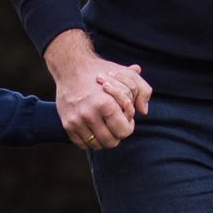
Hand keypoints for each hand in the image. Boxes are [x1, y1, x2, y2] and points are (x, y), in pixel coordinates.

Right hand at [44, 30, 149, 149]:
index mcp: (106, 104)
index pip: (124, 131)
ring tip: (105, 127)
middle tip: (116, 124)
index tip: (126, 119)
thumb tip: (144, 111)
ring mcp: (77, 121)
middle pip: (111, 142)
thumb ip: (142, 90)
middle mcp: (90, 115)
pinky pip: (82, 144)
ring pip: (96, 145)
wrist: (71, 67)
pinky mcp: (67, 124)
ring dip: (103, 139)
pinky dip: (89, 140)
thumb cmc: (101, 71)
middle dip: (117, 135)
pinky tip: (94, 129)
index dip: (129, 127)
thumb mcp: (126, 75)